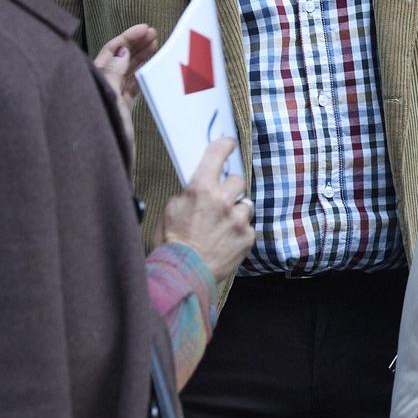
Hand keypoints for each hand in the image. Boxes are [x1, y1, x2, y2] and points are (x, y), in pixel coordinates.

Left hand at [92, 23, 158, 151]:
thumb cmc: (102, 135)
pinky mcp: (121, 110)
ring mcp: (112, 98)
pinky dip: (142, 74)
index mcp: (94, 82)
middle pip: (118, 58)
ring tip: (155, 44)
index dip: (127, 38)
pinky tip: (151, 66)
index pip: (110, 51)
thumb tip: (121, 50)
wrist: (105, 166)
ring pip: (127, 71)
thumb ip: (113, 74)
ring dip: (140, 57)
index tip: (145, 29)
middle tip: (153, 34)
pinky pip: (132, 86)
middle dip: (135, 44)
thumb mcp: (109, 101)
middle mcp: (101, 87)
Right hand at [161, 136, 253, 281]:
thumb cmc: (172, 243)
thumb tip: (198, 184)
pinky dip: (239, 231)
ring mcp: (238, 219)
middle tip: (219, 201)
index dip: (224, 146)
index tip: (228, 143)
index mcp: (200, 189)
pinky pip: (248, 226)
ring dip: (236, 211)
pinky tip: (225, 240)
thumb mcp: (169, 209)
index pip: (217, 155)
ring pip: (245, 204)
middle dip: (229, 189)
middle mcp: (223, 200)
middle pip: (237, 180)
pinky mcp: (248, 236)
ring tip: (222, 226)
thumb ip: (187, 193)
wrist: (184, 273)